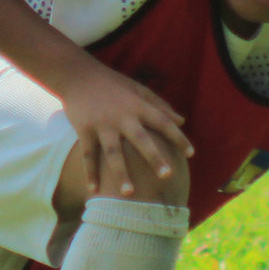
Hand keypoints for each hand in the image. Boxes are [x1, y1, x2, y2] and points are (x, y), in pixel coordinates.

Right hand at [56, 60, 192, 196]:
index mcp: (137, 105)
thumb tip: (182, 121)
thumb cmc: (112, 84)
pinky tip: (94, 191)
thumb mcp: (138, 89)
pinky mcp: (83, 129)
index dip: (178, 137)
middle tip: (167, 176)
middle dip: (154, 157)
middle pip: (140, 140)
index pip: (162, 121)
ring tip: (129, 194)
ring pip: (113, 153)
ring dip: (121, 173)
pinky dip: (90, 173)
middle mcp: (121, 116)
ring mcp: (101, 124)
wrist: (77, 75)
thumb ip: (160, 105)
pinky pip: (88, 155)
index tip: (191, 154)